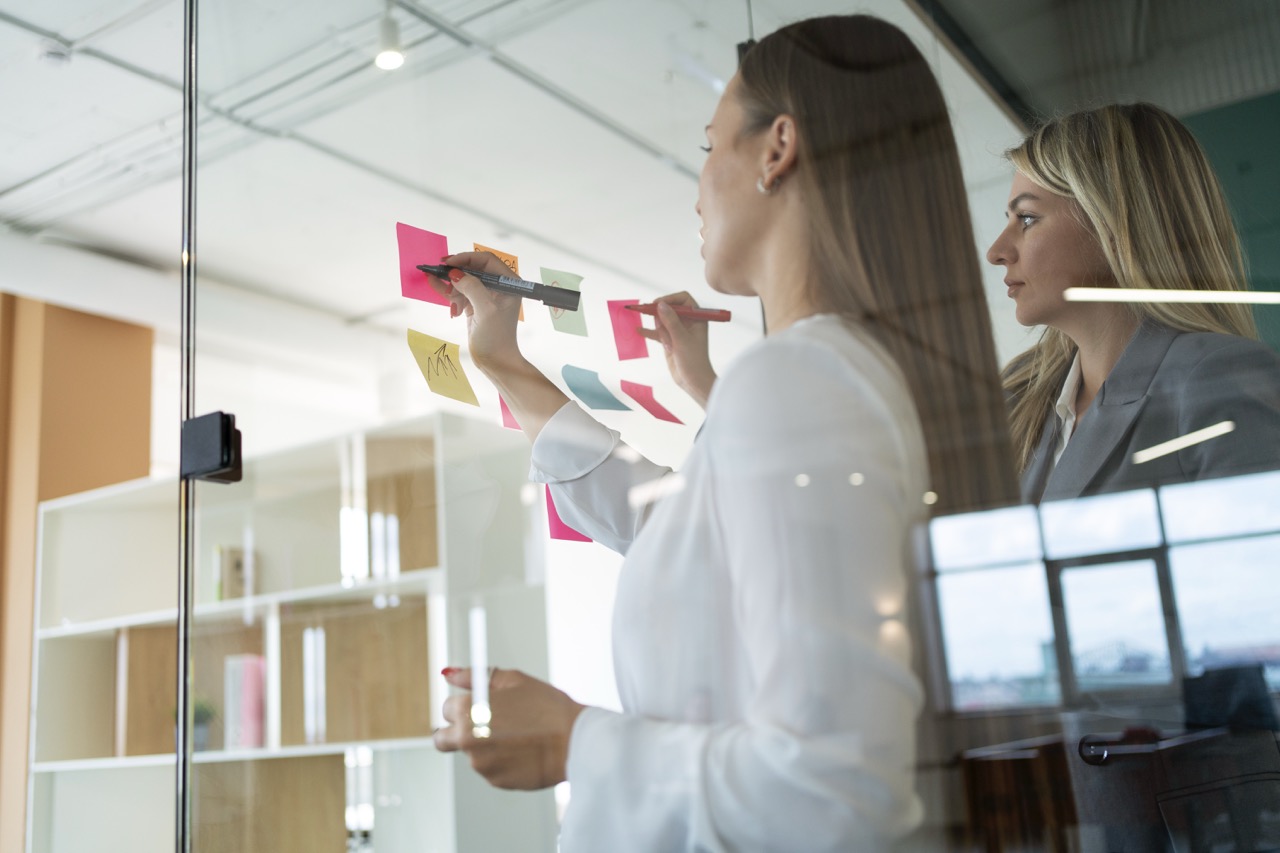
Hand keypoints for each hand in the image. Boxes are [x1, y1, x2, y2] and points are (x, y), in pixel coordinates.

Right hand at [424, 251, 524, 372]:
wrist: (495, 361)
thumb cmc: (496, 338)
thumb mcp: (486, 310)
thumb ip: (472, 288)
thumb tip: (455, 273)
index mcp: (508, 283)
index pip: (486, 260)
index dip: (466, 258)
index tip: (448, 263)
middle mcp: (499, 286)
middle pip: (473, 269)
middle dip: (456, 272)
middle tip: (438, 271)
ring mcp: (486, 295)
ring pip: (464, 280)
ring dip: (452, 286)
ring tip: (443, 293)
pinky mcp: (475, 304)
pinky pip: (460, 292)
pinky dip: (449, 292)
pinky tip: (435, 285)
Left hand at [433, 667, 585, 789]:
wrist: (575, 739)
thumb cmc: (547, 706)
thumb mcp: (513, 680)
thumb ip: (474, 676)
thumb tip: (449, 674)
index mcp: (468, 711)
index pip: (446, 708)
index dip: (463, 705)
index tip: (478, 706)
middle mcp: (467, 739)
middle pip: (442, 739)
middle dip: (454, 732)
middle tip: (478, 727)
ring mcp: (480, 764)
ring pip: (471, 754)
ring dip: (484, 746)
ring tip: (517, 736)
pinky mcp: (496, 781)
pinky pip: (490, 769)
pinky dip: (501, 761)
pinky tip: (523, 750)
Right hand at [636, 292, 717, 408]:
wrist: (694, 382)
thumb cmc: (694, 361)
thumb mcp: (681, 339)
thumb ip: (671, 321)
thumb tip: (661, 304)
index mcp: (697, 318)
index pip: (684, 299)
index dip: (671, 299)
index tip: (658, 304)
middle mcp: (688, 322)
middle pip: (671, 308)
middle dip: (660, 312)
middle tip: (646, 311)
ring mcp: (678, 331)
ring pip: (663, 320)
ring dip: (657, 324)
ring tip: (662, 338)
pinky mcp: (671, 341)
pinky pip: (659, 332)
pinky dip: (650, 331)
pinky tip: (639, 330)